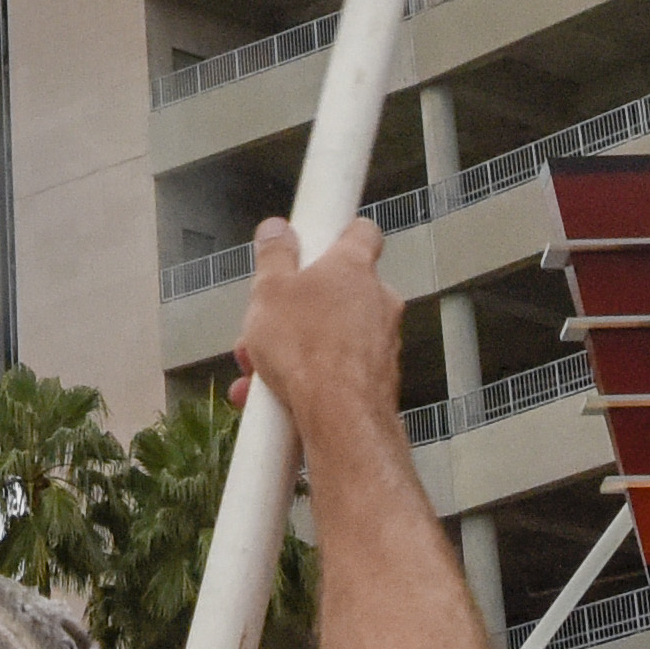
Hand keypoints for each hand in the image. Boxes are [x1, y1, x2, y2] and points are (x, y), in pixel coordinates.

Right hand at [231, 218, 396, 449]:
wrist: (339, 417)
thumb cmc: (309, 353)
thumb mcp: (269, 293)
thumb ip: (273, 256)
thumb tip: (275, 231)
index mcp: (353, 267)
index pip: (361, 232)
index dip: (338, 234)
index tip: (316, 240)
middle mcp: (378, 300)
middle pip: (338, 291)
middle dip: (301, 308)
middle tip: (271, 324)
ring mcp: (383, 340)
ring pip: (336, 335)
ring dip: (301, 348)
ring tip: (266, 371)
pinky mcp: (380, 377)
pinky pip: (342, 368)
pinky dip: (315, 378)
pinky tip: (284, 396)